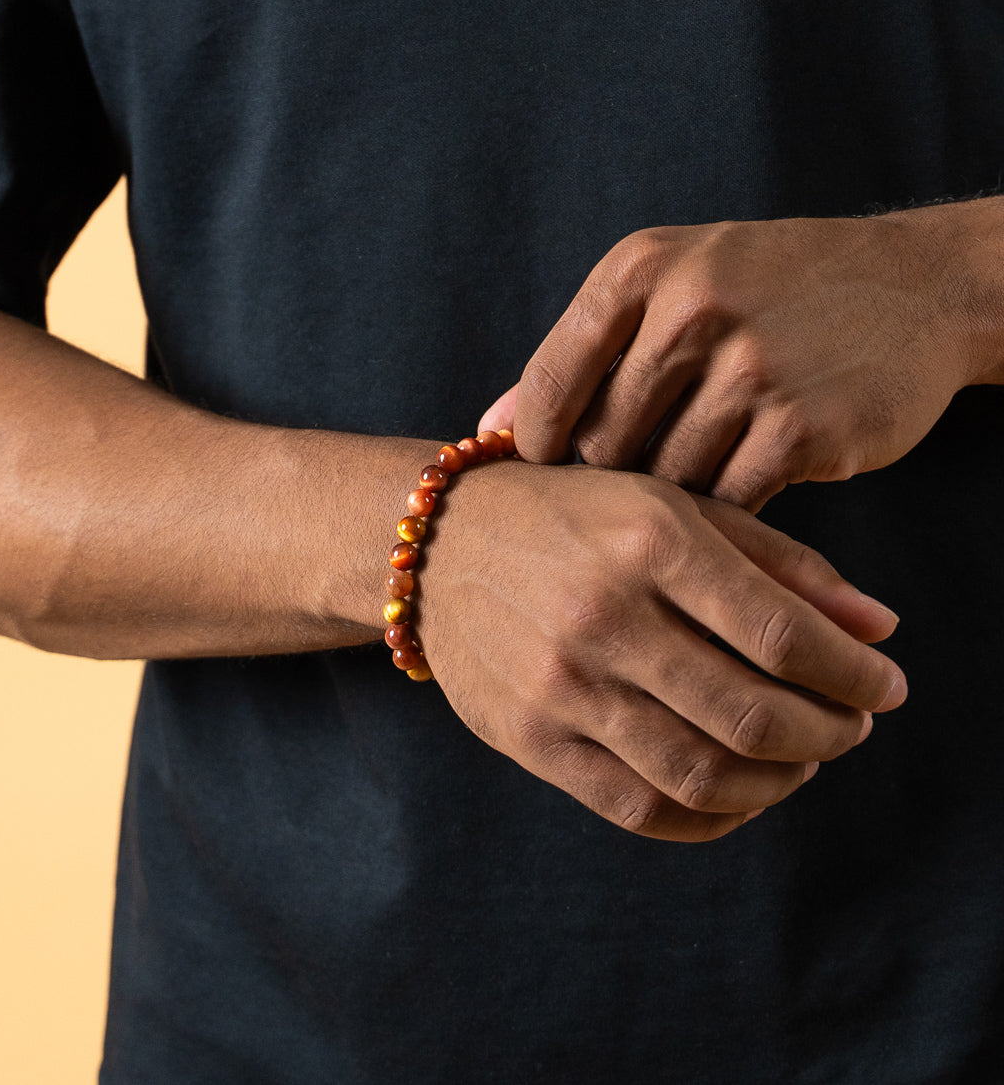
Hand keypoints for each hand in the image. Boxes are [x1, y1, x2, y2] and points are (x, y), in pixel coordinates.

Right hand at [419, 460, 904, 841]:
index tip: (886, 686)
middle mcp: (603, 614)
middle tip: (849, 726)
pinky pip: (639, 808)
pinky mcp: (529, 739)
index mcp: (648, 540)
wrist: (439, 543)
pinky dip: (710, 817)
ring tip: (800, 761)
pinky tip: (738, 793)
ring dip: (778, 782)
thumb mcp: (673, 507)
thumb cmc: (572, 515)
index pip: (782, 634)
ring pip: (701, 773)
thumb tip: (878, 629)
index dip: (853, 675)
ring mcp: (560, 686)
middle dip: (828, 733)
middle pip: (751, 715)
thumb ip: (781, 564)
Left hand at [479, 207, 985, 510]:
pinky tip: (741, 490)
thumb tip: (492, 427)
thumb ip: (585, 352)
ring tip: (696, 483)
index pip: (551, 379)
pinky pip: (728, 503)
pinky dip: (727, 512)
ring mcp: (749, 369)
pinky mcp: (801, 427)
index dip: (539, 443)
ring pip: (665, 480)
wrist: (913, 288)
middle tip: (631, 487)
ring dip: (673, 498)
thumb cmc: (771, 289)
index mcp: (641, 268)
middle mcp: (690, 309)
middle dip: (611, 475)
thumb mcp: (674, 284)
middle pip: (604, 440)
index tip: (544, 474)